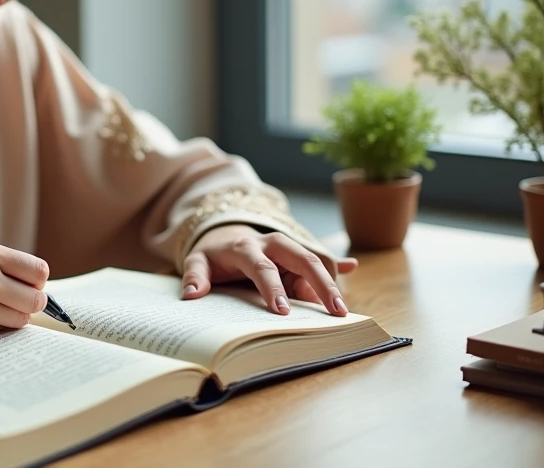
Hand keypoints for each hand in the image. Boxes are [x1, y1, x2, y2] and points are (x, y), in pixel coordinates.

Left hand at [180, 224, 357, 315]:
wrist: (223, 231)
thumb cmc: (213, 253)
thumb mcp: (197, 261)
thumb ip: (194, 276)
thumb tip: (191, 295)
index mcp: (247, 247)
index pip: (262, 268)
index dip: (273, 289)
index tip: (282, 312)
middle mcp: (272, 243)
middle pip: (302, 258)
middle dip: (321, 283)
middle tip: (336, 311)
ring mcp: (289, 246)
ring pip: (316, 258)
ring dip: (330, 281)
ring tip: (340, 310)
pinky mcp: (298, 252)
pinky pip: (321, 255)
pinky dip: (337, 262)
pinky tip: (352, 266)